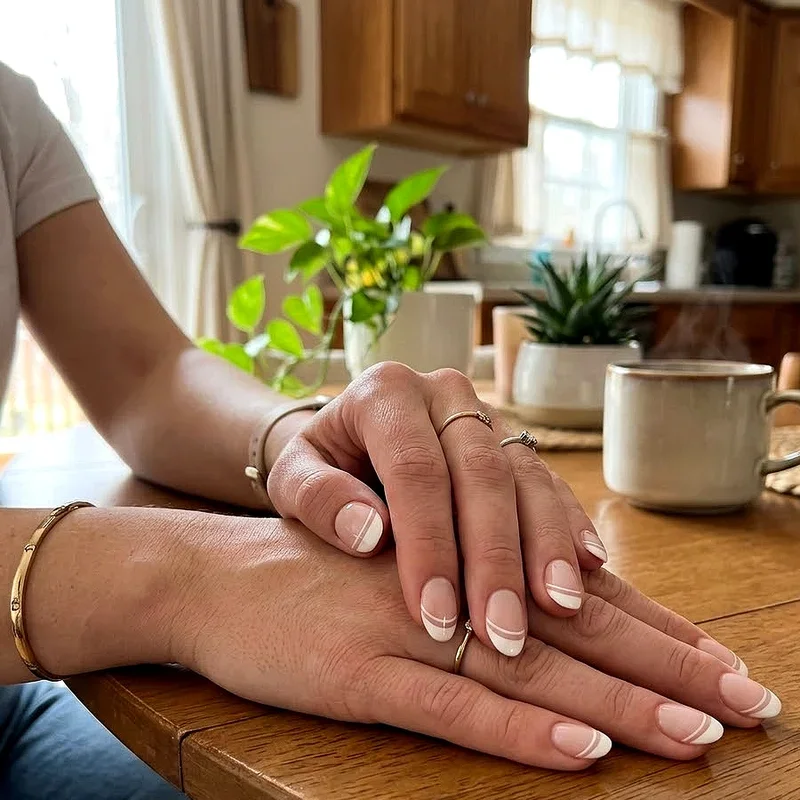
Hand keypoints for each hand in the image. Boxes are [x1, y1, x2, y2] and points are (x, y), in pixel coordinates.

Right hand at [172, 517, 780, 769]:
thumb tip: (540, 614)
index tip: (720, 662)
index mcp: (461, 560)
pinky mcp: (359, 674)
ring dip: (617, 703)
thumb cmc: (312, 571)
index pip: (572, 597)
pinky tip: (579, 751)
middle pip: (572, 630)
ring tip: (697, 735)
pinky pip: (451, 707)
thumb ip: (466, 583)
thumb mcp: (397, 564)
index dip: (650, 628)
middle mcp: (449, 587)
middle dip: (665, 666)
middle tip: (748, 703)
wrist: (216, 574)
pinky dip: (518, 732)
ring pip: (528, 669)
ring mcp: (406, 630)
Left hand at [266, 364, 606, 656]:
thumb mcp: (293, 478)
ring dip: (545, 546)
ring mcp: (487, 416)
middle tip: (503, 633)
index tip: (434, 616)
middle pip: (481, 473)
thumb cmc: (320, 466)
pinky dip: (568, 526)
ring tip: (559, 607)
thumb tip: (369, 534)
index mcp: (387, 392)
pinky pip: (549, 482)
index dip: (428, 544)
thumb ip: (317, 499)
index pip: (415, 468)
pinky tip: (587, 569)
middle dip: (495, 557)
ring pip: (526, 476)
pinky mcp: (514, 444)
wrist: (346, 437)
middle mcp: (445, 394)